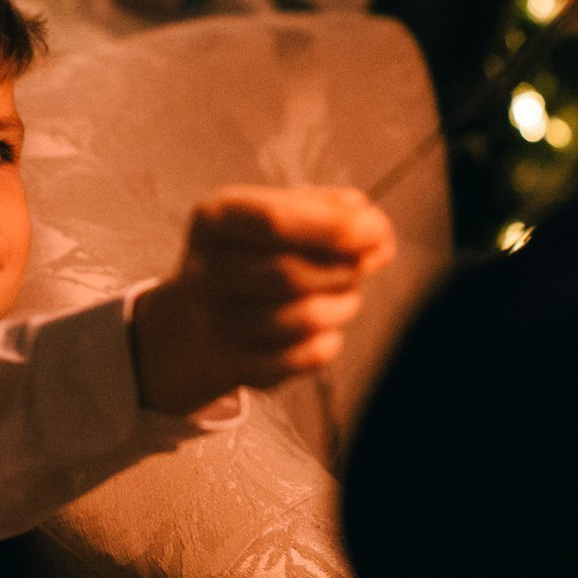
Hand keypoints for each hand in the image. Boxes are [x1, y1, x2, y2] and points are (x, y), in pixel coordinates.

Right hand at [131, 185, 395, 416]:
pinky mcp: (237, 366)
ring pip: (303, 318)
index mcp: (212, 221)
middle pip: (290, 273)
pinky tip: (327, 329)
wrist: (201, 315)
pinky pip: (305, 358)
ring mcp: (215, 325)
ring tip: (347, 294)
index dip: (332, 226)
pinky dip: (330, 341)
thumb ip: (329, 211)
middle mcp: (204, 274)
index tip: (375, 230)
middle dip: (343, 269)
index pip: (273, 222)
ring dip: (344, 304)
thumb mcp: (279, 214)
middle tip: (362, 265)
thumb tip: (377, 234)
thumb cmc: (256, 251)